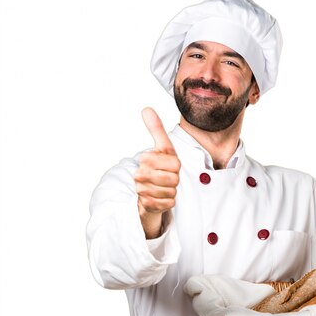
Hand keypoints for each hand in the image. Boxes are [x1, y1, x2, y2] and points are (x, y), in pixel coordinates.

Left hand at [134, 107, 180, 238]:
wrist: (161, 191)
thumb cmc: (159, 167)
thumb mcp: (158, 147)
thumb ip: (155, 129)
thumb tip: (146, 109)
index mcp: (175, 162)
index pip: (149, 159)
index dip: (144, 160)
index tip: (147, 161)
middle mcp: (175, 177)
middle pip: (145, 175)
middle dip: (140, 175)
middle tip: (144, 175)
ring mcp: (171, 192)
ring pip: (145, 189)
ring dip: (141, 188)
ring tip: (146, 186)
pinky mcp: (167, 205)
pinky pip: (148, 202)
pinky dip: (145, 200)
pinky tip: (148, 196)